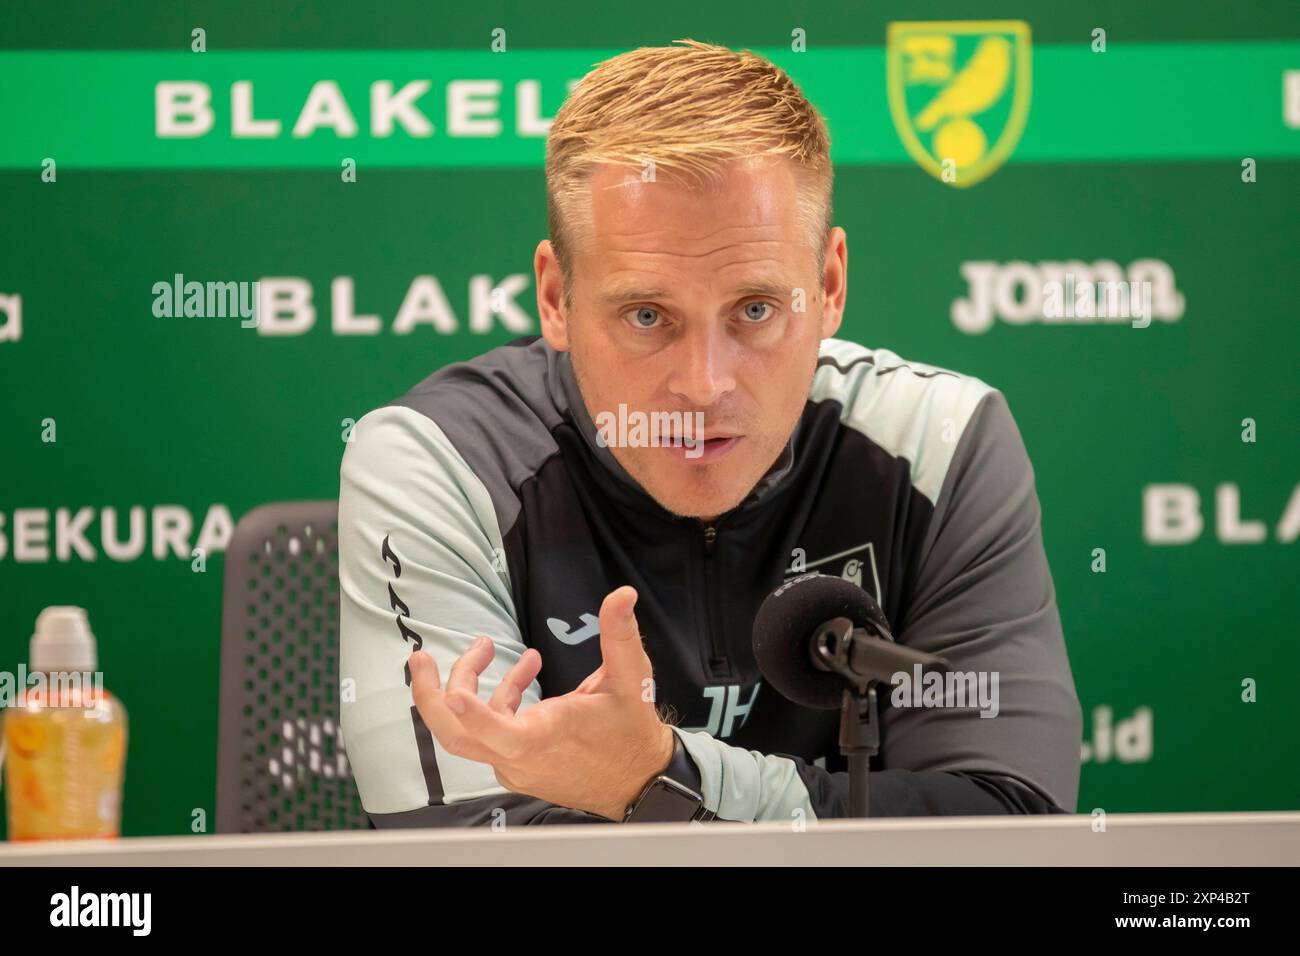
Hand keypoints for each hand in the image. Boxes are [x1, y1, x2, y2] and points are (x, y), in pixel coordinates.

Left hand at [409, 585, 674, 819]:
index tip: (452, 689)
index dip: (473, 713)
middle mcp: (522, 756)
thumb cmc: (631, 731)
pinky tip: (524, 671)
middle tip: (419, 658)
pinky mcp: (517, 766)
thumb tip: (622, 594)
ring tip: (486, 647)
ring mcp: (515, 765)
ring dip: (470, 685)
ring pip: (470, 730)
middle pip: (457, 736)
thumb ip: (620, 633)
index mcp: (546, 736)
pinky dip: (495, 701)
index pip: (500, 733)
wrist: (636, 782)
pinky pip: (490, 732)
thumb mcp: (632, 678)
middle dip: (431, 695)